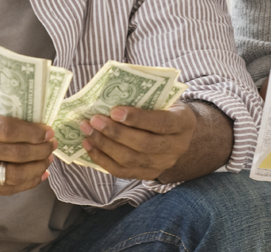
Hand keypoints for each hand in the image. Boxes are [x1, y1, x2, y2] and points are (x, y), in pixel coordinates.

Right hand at [0, 95, 56, 195]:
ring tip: (47, 160)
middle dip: (40, 150)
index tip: (48, 131)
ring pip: (12, 175)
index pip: (9, 130)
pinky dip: (24, 183)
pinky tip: (36, 175)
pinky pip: (3, 189)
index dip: (33, 133)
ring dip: (36, 168)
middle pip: (14, 153)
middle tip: (51, 145)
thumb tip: (34, 110)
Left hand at [78, 103, 197, 180]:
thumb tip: (110, 96)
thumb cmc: (164, 109)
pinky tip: (89, 144)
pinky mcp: (147, 175)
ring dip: (104, 145)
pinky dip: (102, 159)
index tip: (114, 110)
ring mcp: (162, 164)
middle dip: (115, 132)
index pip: (161, 123)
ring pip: (130, 159)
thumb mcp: (163, 100)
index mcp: (183, 123)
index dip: (137, 118)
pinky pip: (121, 171)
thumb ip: (144, 99)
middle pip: (143, 144)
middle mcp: (176, 147)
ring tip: (87, 130)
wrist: (176, 133)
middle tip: (94, 120)